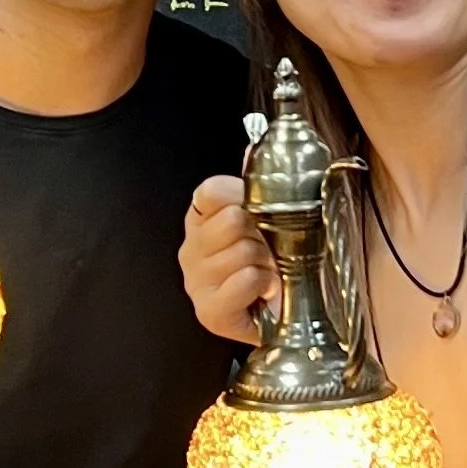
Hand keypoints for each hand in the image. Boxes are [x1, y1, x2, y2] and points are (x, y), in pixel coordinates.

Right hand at [181, 175, 278, 342]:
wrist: (277, 316)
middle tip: (268, 248)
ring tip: (267, 272)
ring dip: (266, 262)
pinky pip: (245, 280)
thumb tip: (254, 151)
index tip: (256, 208)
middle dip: (261, 234)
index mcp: (200, 220)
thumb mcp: (263, 220)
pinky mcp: (208, 311)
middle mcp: (190, 249)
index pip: (212, 191)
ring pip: (242, 251)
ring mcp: (195, 281)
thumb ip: (255, 184)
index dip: (240, 195)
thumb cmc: (267, 264)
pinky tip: (262, 290)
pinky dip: (262, 283)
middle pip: (232, 219)